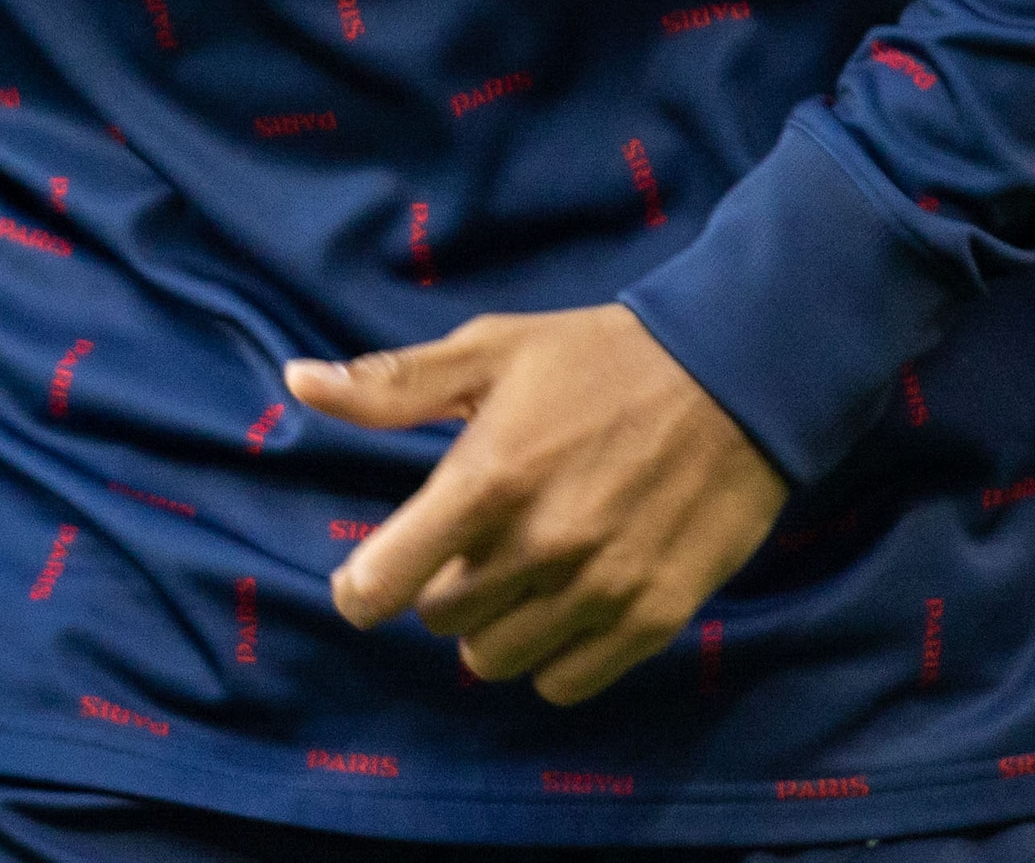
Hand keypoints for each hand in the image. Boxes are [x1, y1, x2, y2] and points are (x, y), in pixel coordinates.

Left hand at [285, 304, 787, 703]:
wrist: (737, 377)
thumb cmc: (601, 358)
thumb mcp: (490, 351)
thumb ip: (390, 384)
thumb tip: (297, 382)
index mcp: (486, 478)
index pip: (386, 580)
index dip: (361, 590)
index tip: (364, 582)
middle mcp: (539, 544)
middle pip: (442, 620)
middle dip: (442, 588)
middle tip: (473, 545)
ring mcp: (600, 587)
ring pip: (498, 660)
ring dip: (494, 627)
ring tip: (519, 576)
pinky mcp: (654, 616)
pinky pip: (568, 684)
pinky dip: (553, 658)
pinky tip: (563, 607)